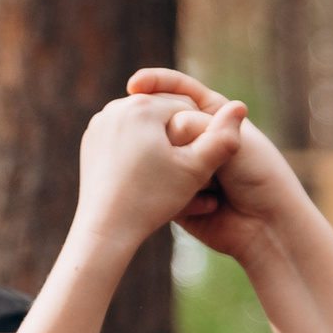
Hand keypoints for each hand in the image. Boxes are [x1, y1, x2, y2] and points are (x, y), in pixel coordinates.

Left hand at [67, 88, 248, 256]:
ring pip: (144, 126)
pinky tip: (147, 176)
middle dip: (179, 137)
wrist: (107, 225)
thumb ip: (221, 140)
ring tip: (169, 175)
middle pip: (163, 115)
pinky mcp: (91, 139)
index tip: (205, 162)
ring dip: (160, 144)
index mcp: (143, 106)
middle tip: (189, 171)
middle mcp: (117, 107)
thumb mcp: (195, 171)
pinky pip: (125, 137)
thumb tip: (240, 106)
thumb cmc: (153, 199)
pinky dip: (138, 151)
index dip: (202, 133)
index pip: (186, 108)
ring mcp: (100, 122)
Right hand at [125, 68, 310, 260]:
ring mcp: (184, 166)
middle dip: (174, 137)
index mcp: (214, 115)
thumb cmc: (257, 175)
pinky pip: (162, 187)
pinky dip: (182, 196)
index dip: (155, 83)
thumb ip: (191, 126)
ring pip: (160, 156)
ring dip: (180, 169)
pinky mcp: (177, 195)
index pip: (177, 90)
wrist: (267, 225)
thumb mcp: (228, 139)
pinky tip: (210, 206)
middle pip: (164, 123)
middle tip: (193, 155)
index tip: (135, 85)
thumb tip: (156, 128)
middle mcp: (196, 138)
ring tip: (214, 186)